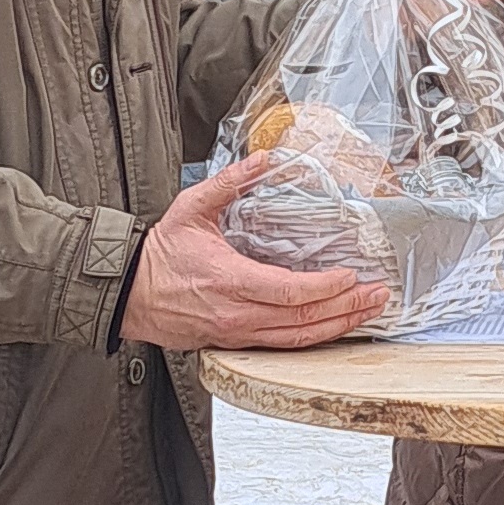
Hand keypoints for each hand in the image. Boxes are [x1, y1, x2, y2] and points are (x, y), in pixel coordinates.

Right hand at [121, 159, 392, 351]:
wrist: (126, 292)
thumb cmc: (158, 254)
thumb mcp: (191, 208)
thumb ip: (230, 183)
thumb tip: (262, 158)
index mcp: (228, 279)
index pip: (289, 291)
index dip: (326, 288)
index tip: (350, 276)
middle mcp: (236, 313)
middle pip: (302, 319)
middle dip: (346, 308)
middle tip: (377, 295)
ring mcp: (236, 333)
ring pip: (296, 340)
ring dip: (337, 326)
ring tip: (367, 312)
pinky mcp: (233, 343)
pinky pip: (282, 347)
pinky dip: (312, 339)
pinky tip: (334, 328)